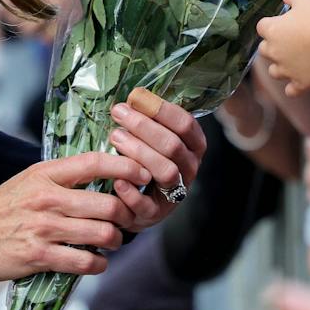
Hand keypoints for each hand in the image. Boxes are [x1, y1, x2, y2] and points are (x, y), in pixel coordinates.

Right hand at [0, 152, 147, 279]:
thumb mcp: (30, 180)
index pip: (95, 162)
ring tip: (111, 242)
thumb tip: (103, 178)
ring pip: (102, 233)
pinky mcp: (38, 255)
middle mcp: (48, 197)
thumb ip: (63, 178)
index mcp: (47, 173)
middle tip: (127, 220)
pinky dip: (97, 264)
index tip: (143, 173)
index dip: (126, 166)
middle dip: (126, 215)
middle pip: (109, 203)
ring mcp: (44, 227)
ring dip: (114, 241)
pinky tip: (94, 262)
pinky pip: (84, 261)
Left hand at [107, 87, 207, 229]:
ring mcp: (175, 193)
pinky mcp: (156, 214)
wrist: (140, 202)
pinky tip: (116, 180)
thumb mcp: (156, 137)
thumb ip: (150, 118)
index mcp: (194, 146)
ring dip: (139, 152)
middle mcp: (190, 169)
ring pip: (165, 171)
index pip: (185, 124)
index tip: (135, 97)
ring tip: (115, 137)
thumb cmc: (148, 159)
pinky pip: (147, 204)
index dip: (160, 109)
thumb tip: (133, 96)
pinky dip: (131, 192)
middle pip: (173, 145)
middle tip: (119, 113)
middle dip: (144, 126)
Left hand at [257, 0, 309, 95]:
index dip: (272, 25)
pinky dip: (294, 88)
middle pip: (264, 51)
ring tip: (295, 62)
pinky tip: (301, 81)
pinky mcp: (300, 84)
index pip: (261, 27)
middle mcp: (274, 52)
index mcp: (272, 30)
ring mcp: (286, 70)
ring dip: (281, 68)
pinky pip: (291, 91)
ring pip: (274, 72)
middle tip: (289, 42)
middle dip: (273, 47)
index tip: (283, 23)